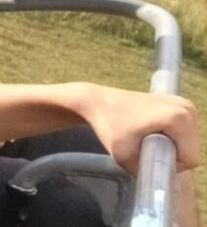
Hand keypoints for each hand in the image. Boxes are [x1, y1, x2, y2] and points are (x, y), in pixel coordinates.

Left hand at [82, 86, 198, 173]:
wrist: (97, 101)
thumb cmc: (109, 126)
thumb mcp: (125, 157)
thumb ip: (147, 174)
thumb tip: (161, 186)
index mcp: (179, 118)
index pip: (190, 159)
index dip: (169, 165)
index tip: (146, 156)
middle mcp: (187, 109)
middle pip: (190, 150)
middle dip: (170, 156)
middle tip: (144, 148)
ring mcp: (183, 104)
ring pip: (187, 142)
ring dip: (169, 147)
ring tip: (145, 138)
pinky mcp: (177, 104)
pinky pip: (182, 132)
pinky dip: (169, 137)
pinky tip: (150, 131)